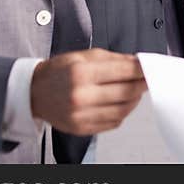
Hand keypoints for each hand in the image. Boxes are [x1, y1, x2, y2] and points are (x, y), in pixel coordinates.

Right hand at [30, 48, 146, 135]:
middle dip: (141, 84)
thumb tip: (136, 63)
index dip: (141, 70)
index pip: (123, 71)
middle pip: (126, 92)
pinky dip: (122, 112)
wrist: (34, 92)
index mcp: (81, 73)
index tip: (149, 67)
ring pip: (123, 109)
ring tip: (135, 91)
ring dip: (134, 100)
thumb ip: (113, 59)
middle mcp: (81, 95)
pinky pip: (113, 122)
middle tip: (147, 79)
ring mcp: (81, 115)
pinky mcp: (82, 128)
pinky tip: (122, 103)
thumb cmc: (59, 71)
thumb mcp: (83, 55)